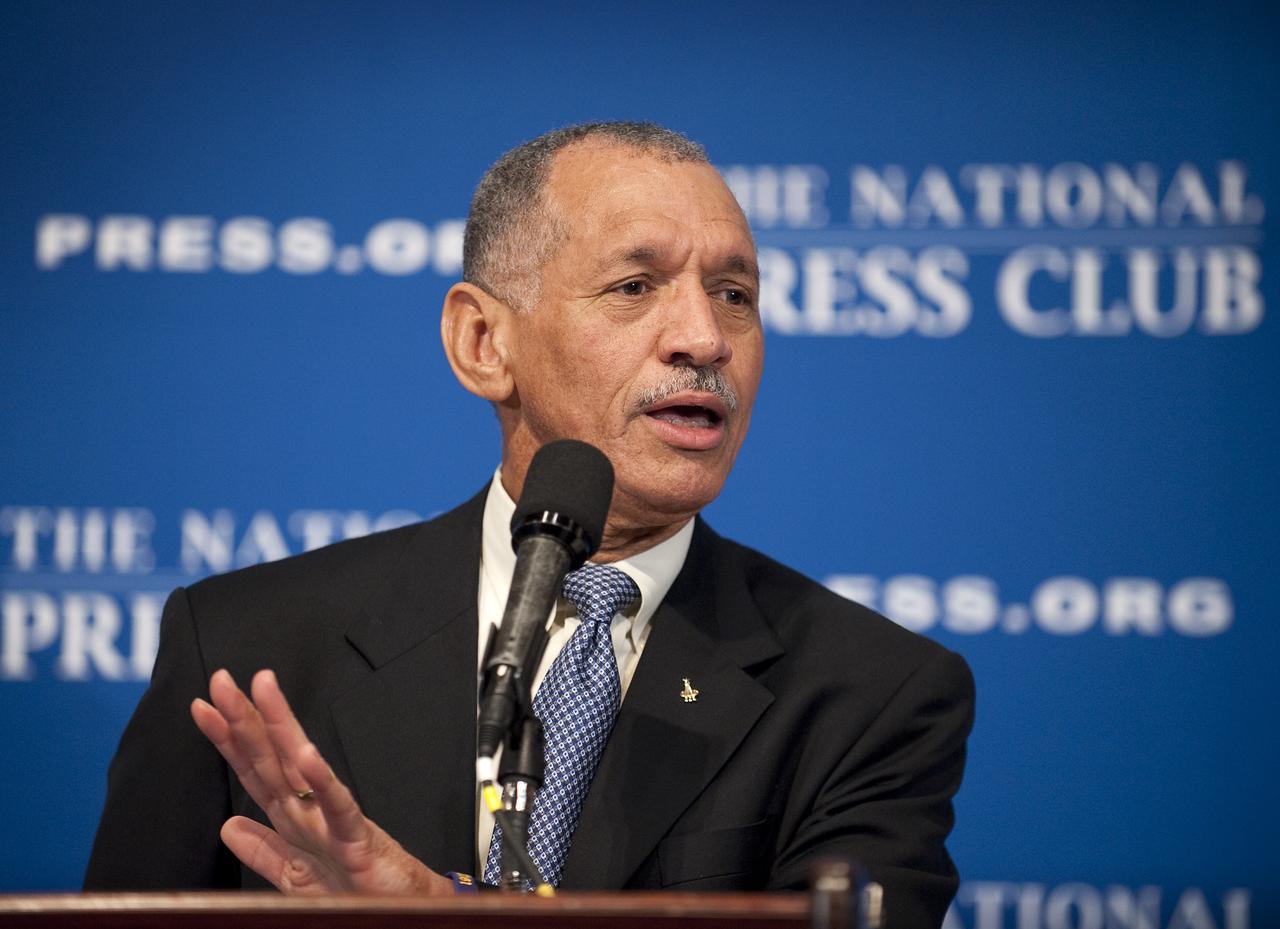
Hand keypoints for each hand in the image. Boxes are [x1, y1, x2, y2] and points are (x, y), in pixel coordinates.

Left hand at [191, 668, 452, 895]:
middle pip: (269, 756)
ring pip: (300, 765)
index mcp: (291, 816)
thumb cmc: (354, 889)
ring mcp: (331, 818)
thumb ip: (263, 850)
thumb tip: (228, 827)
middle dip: (244, 716)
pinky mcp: (357, 836)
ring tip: (262, 690)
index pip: (252, 769)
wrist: (398, 909)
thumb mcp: (294, 875)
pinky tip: (307, 754)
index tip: (202, 707)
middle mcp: (308, 809)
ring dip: (279, 725)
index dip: (226, 739)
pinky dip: (322, 780)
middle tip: (222, 680)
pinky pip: (338, 805)